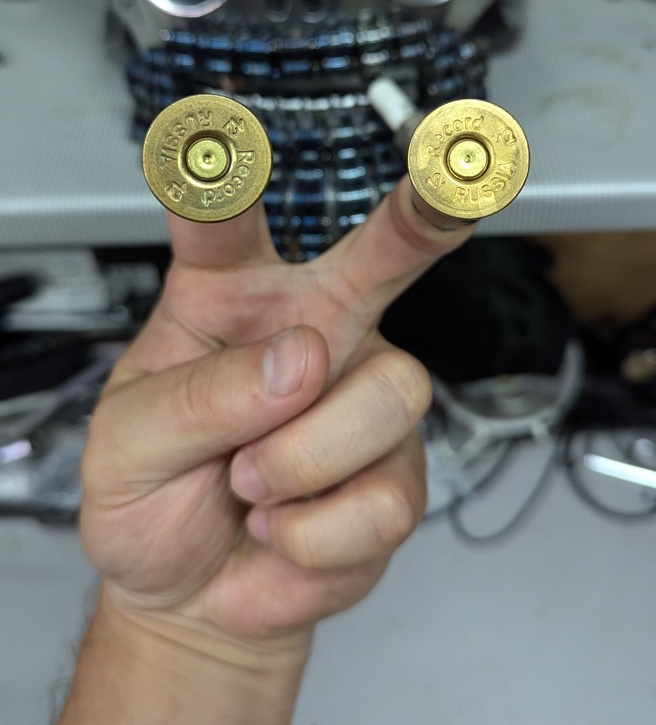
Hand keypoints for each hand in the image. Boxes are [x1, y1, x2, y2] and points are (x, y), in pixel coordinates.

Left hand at [81, 178, 472, 659]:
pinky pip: (384, 495)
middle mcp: (312, 325)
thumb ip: (198, 399)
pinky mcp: (398, 471)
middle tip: (459, 171)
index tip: (219, 129)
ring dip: (301, 461)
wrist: (194, 596)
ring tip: (250, 486)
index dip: (224, 173)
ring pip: (390, 392)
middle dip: (427, 209)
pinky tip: (285, 528)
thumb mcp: (127, 448)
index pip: (224, 222)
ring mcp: (363, 392)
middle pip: (383, 251)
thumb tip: (297, 361)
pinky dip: (316, 532)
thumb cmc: (152, 499)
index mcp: (226, 298)